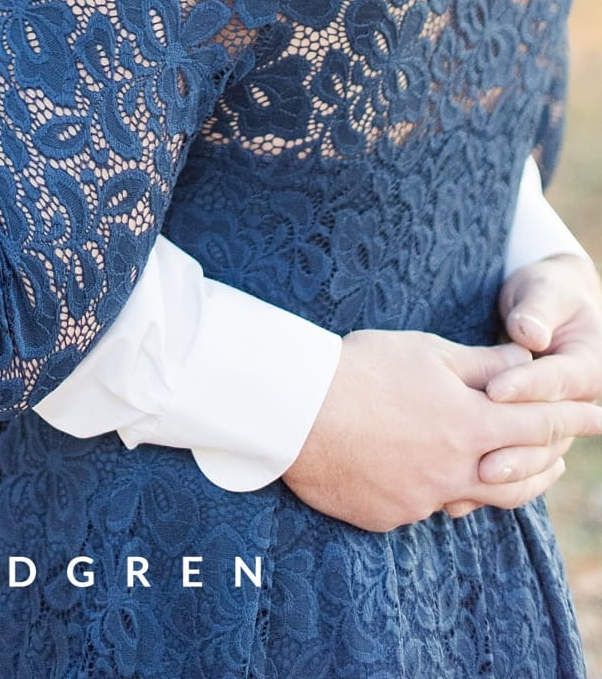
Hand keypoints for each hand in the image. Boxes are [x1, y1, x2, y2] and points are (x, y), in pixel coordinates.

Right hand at [282, 328, 601, 531]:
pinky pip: (426, 506)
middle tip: (561, 454)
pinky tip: (425, 470)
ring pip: (477, 500)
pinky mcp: (391, 516)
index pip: (540, 424)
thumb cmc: (361, 368)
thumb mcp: (427, 352)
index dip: (575, 418)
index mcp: (470, 425)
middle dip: (547, 464)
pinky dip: (437, 489)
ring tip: (508, 469)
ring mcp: (423, 500)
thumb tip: (525, 362)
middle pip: (520, 477)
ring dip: (501, 483)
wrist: (294, 409)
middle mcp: (456, 471)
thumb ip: (482, 364)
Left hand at [460, 252, 601, 502]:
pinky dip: (493, 483)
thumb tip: (529, 333)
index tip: (493, 391)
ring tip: (473, 484)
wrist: (554, 310)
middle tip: (482, 459)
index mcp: (588, 367)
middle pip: (550, 435)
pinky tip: (460, 496)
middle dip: (516, 447)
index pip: (556, 382)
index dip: (526, 386)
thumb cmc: (548, 295)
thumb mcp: (546, 292)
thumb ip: (537, 312)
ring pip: (537, 460)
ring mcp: (558, 426)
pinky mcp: (534, 436)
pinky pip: (520, 467)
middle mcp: (578, 405)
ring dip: (508, 474)